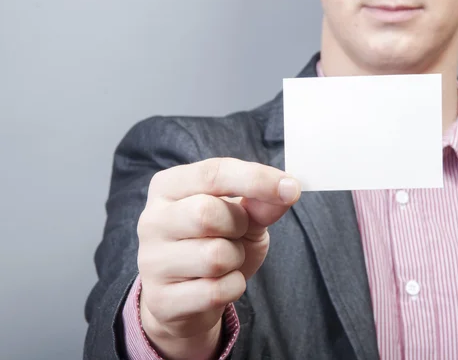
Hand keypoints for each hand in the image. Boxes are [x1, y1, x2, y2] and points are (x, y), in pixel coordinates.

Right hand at [136, 157, 300, 358]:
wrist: (190, 298)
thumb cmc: (217, 244)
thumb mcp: (243, 217)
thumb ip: (261, 202)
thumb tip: (287, 189)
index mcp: (168, 186)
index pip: (212, 173)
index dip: (256, 179)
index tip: (291, 188)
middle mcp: (152, 219)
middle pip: (206, 213)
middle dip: (238, 225)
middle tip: (238, 232)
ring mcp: (151, 261)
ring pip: (214, 256)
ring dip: (236, 259)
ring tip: (226, 259)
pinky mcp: (161, 299)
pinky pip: (216, 291)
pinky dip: (232, 287)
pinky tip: (219, 284)